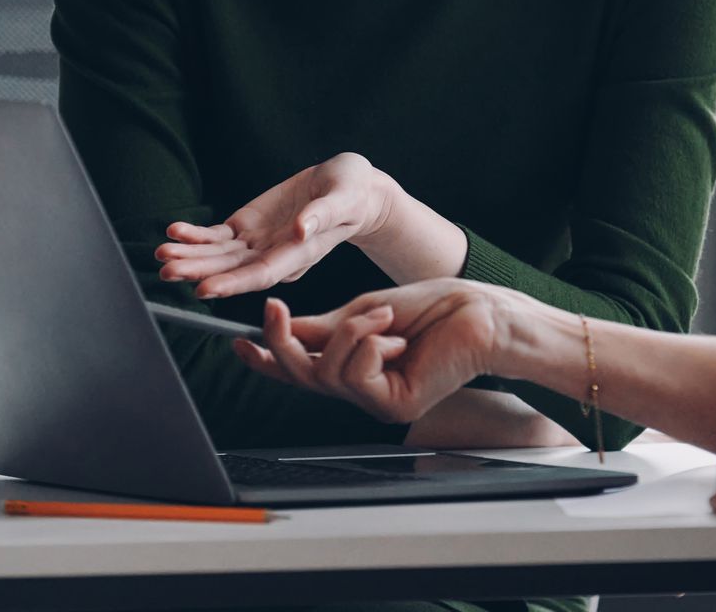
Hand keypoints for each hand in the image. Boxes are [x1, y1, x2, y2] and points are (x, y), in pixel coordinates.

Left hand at [155, 153, 395, 298]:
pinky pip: (217, 237)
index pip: (261, 274)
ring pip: (218, 256)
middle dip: (199, 271)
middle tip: (168, 270)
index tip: (204, 289)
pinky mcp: (248, 227)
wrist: (349, 189)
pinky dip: (196, 236)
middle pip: (231, 269)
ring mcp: (258, 243)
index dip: (232, 283)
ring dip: (190, 256)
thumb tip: (302, 229)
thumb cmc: (352, 193)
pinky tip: (175, 232)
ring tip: (162, 253)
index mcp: (298, 254)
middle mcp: (274, 255)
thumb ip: (324, 215)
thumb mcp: (344, 198)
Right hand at [231, 280, 511, 424]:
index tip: (237, 343)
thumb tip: (282, 327)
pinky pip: (356, 376)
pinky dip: (369, 345)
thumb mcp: (364, 310)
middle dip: (282, 342)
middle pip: (301, 375)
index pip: (300, 368)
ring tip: (381, 316)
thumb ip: (323, 326)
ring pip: (326, 373)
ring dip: (349, 333)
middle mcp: (362, 387)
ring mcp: (377, 401)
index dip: (266, 360)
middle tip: (273, 310)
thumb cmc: (435, 309)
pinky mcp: (394, 407)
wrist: (479, 314)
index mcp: (354, 363)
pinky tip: (396, 337)